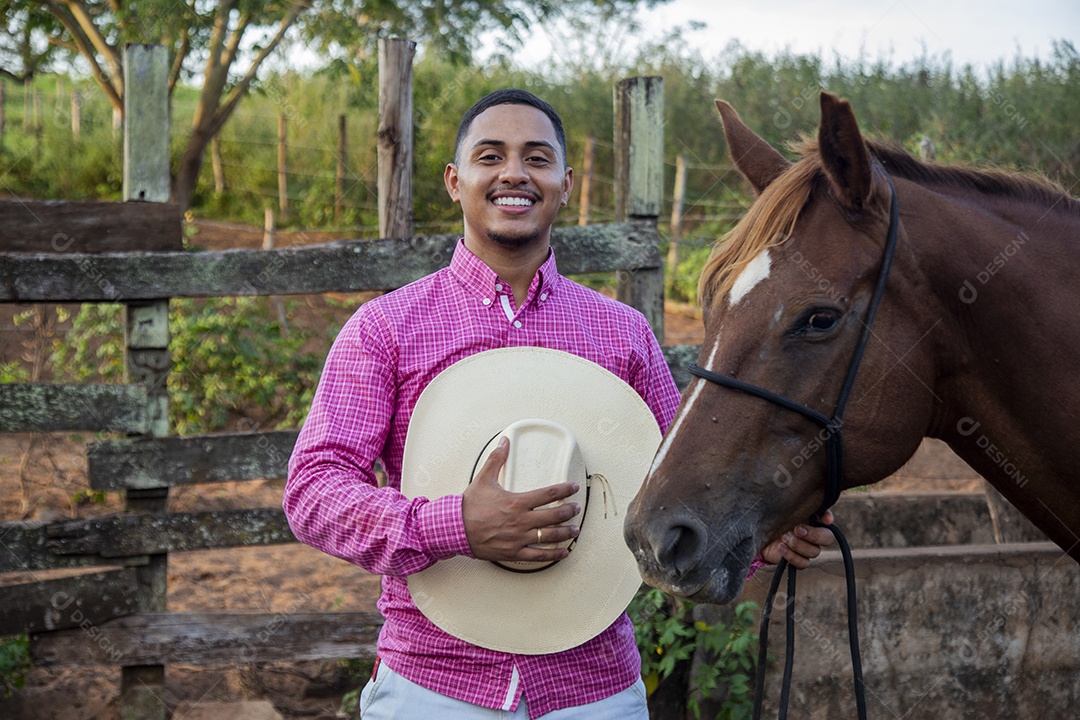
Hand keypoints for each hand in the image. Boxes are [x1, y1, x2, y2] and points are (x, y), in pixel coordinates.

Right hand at [461, 436, 580, 561]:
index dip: (564, 490)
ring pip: (550, 536)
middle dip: (569, 511)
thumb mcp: (483, 479)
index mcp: (516, 502)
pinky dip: (554, 555)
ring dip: (566, 532)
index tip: (574, 487)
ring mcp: (518, 538)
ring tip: (575, 529)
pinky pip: (538, 556)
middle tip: (577, 508)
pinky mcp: (514, 553)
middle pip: (554, 515)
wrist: (455, 529)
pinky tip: (564, 552)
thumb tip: (504, 441)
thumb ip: (496, 459)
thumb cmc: (469, 506)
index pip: (548, 494)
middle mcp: (521, 521)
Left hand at [760, 510, 835, 568]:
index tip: (825, 519)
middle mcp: (813, 535)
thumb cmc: (772, 519)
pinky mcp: (798, 560)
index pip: (827, 518)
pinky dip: (792, 556)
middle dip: (814, 535)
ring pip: (814, 551)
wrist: (758, 535)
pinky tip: (781, 547)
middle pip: (827, 538)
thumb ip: (796, 505)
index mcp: (812, 519)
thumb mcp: (782, 510)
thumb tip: (813, 508)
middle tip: (797, 529)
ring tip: (784, 537)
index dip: (827, 518)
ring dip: (798, 544)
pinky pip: (803, 563)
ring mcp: (807, 549)